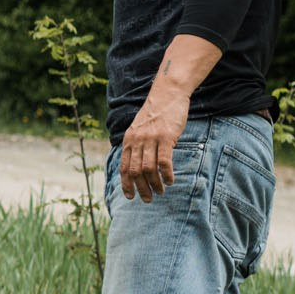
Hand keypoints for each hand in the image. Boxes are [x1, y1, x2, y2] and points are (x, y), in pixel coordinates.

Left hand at [120, 85, 190, 201]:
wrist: (167, 94)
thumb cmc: (156, 114)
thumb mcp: (139, 129)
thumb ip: (136, 144)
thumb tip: (137, 163)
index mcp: (128, 140)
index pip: (123, 167)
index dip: (126, 183)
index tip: (130, 196)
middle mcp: (136, 141)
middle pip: (135, 171)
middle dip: (140, 188)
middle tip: (148, 199)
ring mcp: (150, 139)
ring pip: (148, 168)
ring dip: (154, 183)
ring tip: (161, 192)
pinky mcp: (165, 137)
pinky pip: (164, 161)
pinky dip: (166, 174)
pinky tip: (171, 180)